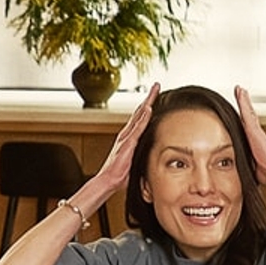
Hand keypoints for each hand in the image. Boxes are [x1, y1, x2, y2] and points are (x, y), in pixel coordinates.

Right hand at [78, 83, 159, 208]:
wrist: (109, 180)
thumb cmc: (121, 173)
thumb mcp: (134, 160)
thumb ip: (141, 153)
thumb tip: (151, 155)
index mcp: (129, 137)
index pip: (140, 117)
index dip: (148, 105)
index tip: (156, 95)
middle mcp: (127, 133)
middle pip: (139, 111)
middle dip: (149, 97)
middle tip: (156, 85)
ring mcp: (127, 136)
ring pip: (139, 115)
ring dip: (147, 101)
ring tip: (155, 90)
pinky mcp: (128, 142)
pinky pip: (138, 127)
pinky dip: (143, 117)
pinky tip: (149, 108)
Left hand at [231, 86, 265, 186]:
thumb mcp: (254, 169)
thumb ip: (250, 167)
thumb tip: (247, 176)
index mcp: (256, 143)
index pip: (249, 127)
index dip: (246, 118)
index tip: (243, 111)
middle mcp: (256, 134)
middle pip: (249, 116)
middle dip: (245, 104)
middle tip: (241, 93)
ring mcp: (255, 130)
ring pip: (248, 111)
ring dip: (243, 99)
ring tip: (239, 89)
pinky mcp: (253, 128)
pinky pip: (247, 111)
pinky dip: (243, 101)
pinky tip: (240, 92)